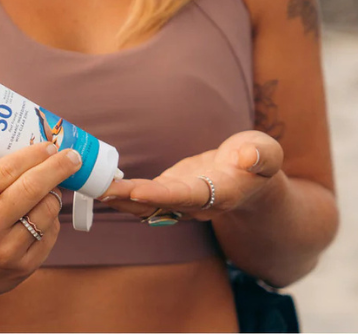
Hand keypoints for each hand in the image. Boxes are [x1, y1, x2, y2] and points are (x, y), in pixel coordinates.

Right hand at [0, 142, 81, 312]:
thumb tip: (34, 154)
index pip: (7, 170)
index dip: (33, 154)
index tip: (50, 145)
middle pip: (32, 189)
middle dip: (57, 167)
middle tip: (72, 156)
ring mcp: (4, 253)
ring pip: (46, 211)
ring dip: (55, 193)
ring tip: (54, 186)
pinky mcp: (20, 270)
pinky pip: (49, 235)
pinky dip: (51, 219)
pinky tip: (44, 213)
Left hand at [99, 131, 282, 220]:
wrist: (253, 177)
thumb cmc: (260, 162)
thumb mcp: (267, 153)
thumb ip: (262, 157)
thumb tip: (249, 157)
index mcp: (218, 195)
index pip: (185, 196)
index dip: (160, 194)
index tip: (136, 190)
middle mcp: (194, 204)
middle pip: (157, 204)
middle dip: (127, 198)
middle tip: (98, 190)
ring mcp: (180, 199)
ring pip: (144, 203)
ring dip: (118, 196)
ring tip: (89, 186)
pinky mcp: (170, 190)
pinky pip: (143, 193)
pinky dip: (122, 189)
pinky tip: (99, 182)